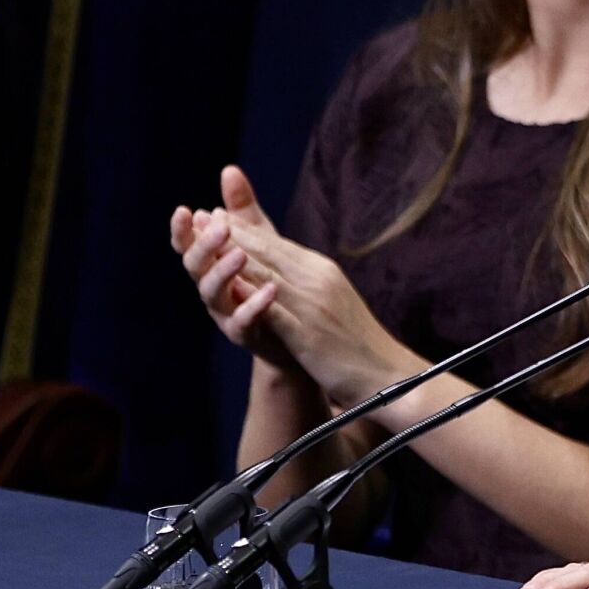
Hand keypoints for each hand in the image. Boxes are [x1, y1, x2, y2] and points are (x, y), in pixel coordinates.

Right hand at [172, 191, 289, 372]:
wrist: (290, 332)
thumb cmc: (269, 280)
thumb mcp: (260, 242)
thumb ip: (243, 211)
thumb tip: (229, 169)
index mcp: (211, 265)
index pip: (189, 245)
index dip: (182, 231)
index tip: (183, 210)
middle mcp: (211, 289)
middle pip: (195, 267)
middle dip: (203, 246)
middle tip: (218, 226)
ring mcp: (224, 313)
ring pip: (212, 293)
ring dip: (223, 272)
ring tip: (239, 254)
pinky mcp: (245, 334)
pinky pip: (242, 321)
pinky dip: (252, 306)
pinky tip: (269, 290)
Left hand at [208, 164, 419, 407]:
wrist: (387, 374)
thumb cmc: (357, 341)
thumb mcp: (333, 300)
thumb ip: (308, 280)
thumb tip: (281, 267)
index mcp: (323, 271)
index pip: (277, 245)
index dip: (244, 228)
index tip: (215, 213)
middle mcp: (318, 280)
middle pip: (269, 252)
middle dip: (232, 234)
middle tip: (201, 217)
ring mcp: (314, 306)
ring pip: (268, 275)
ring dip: (235, 256)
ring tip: (205, 241)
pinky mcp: (310, 334)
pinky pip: (276, 311)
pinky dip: (253, 297)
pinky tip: (232, 288)